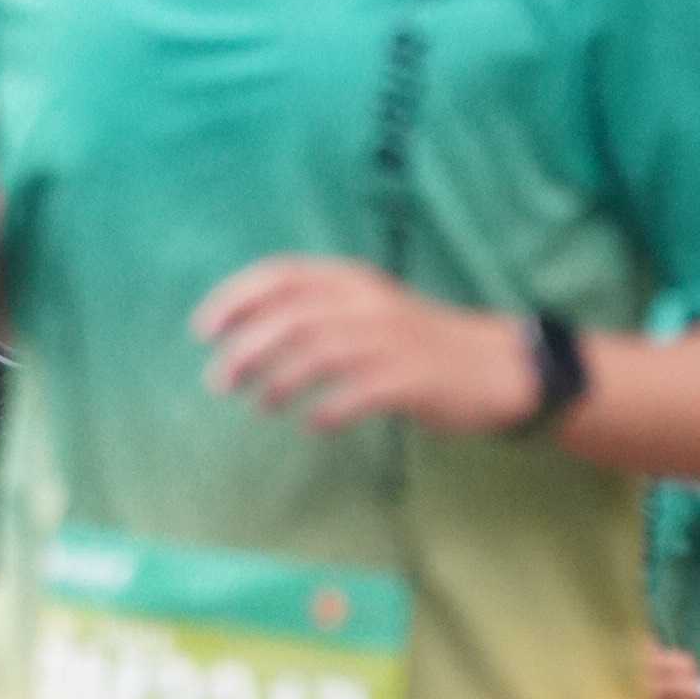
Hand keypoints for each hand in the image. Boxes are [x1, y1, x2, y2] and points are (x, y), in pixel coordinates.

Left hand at [195, 259, 538, 435]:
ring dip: (278, 380)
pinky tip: (315, 424)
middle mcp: (368, 303)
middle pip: (290, 317)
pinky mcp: (411, 379)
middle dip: (245, 349)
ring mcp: (390, 340)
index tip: (203, 331)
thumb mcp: (369, 311)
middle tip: (219, 382)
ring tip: (262, 405)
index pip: (281, 274)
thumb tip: (249, 333)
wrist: (496, 368)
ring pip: (316, 352)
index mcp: (353, 280)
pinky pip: (357, 393)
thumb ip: (319, 312)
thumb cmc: (421, 345)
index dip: (235, 298)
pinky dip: (329, 409)